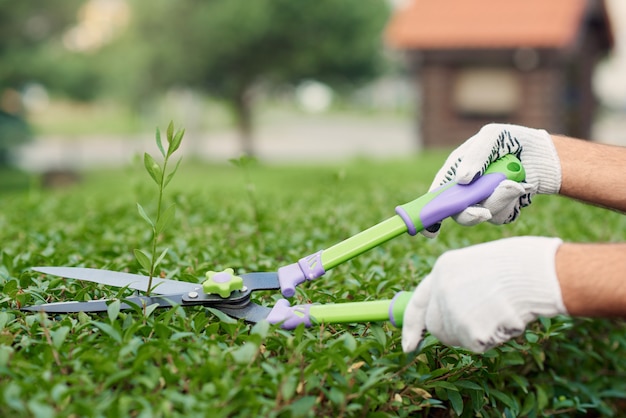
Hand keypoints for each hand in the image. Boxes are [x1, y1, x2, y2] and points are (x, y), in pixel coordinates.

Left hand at [402, 236, 566, 352]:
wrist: (542, 271)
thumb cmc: (521, 264)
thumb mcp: (478, 264)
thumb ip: (459, 285)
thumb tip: (453, 310)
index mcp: (443, 268)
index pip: (418, 303)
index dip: (411, 327)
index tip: (407, 345)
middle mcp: (442, 290)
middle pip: (437, 328)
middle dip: (454, 331)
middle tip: (483, 321)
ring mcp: (454, 310)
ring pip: (460, 338)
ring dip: (479, 333)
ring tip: (502, 309)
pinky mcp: (471, 330)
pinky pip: (481, 344)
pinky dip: (496, 337)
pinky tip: (508, 317)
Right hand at [422, 124, 560, 237]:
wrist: (543, 154)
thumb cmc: (513, 140)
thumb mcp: (493, 137)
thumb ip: (476, 155)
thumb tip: (462, 181)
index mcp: (456, 171)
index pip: (437, 193)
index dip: (430, 211)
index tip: (430, 229)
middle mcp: (465, 189)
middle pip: (456, 211)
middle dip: (469, 214)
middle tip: (483, 213)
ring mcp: (482, 200)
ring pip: (481, 214)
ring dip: (499, 200)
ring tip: (515, 183)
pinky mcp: (500, 209)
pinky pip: (500, 216)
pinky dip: (511, 203)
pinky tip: (520, 187)